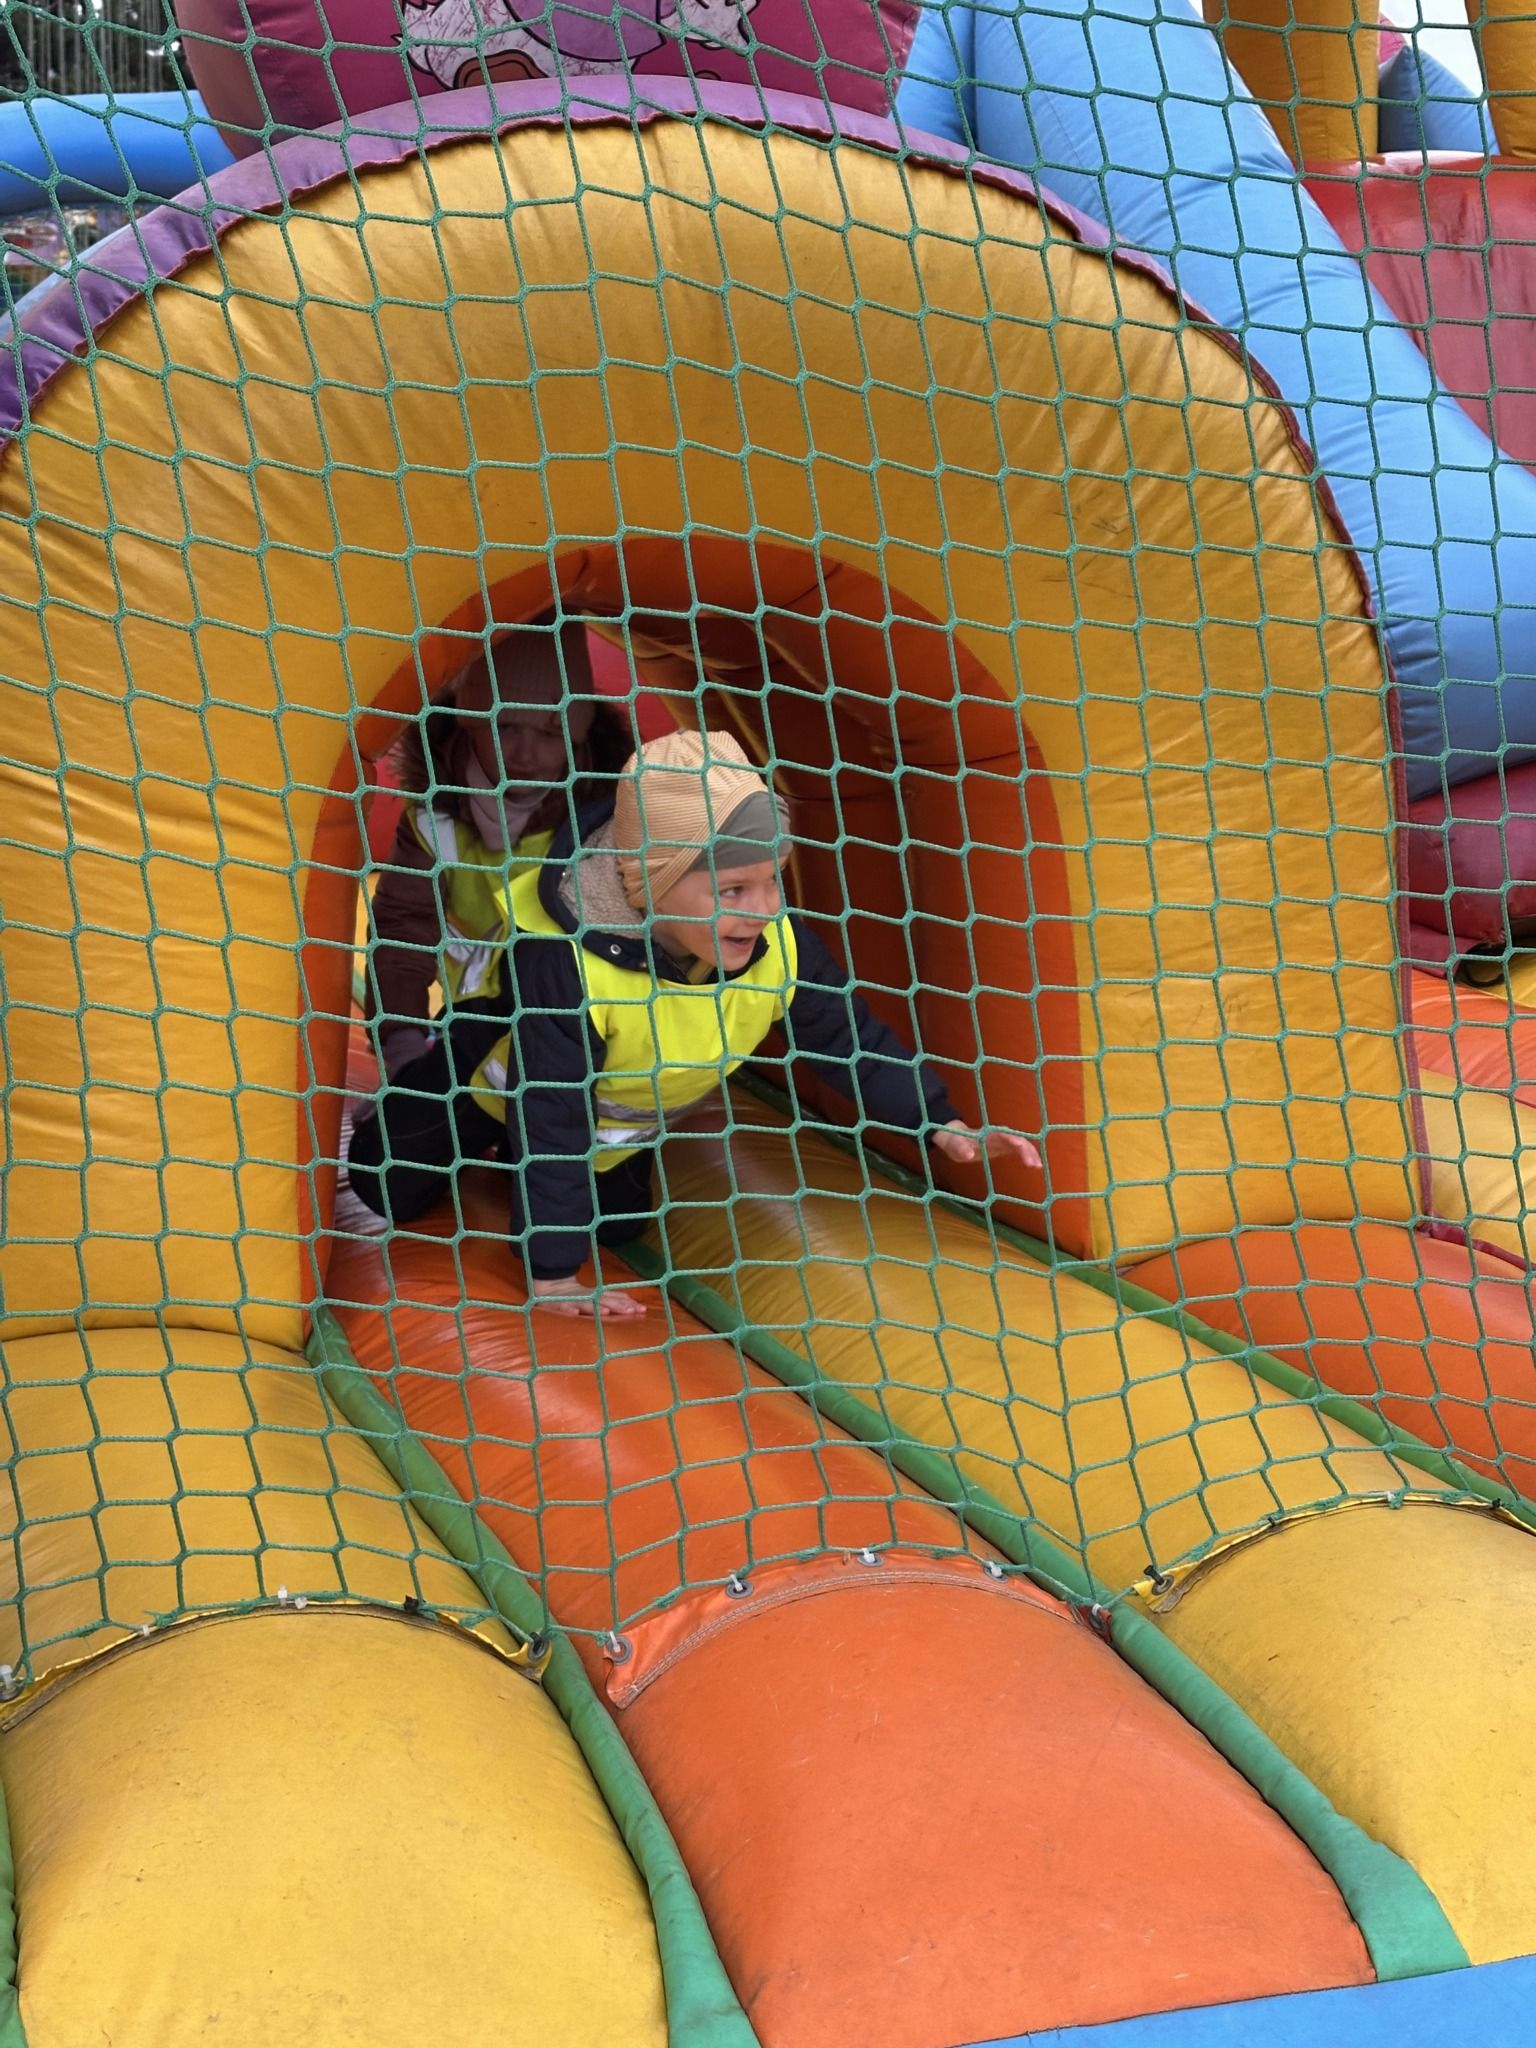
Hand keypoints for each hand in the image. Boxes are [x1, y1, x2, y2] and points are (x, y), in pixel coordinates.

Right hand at [528, 1277, 648, 1319]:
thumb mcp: (596, 1298)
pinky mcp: (557, 1304)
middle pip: (605, 1300)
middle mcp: (588, 1297)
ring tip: (607, 1313)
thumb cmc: (577, 1297)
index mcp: (598, 1296)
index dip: (628, 1303)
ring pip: (586, 1303)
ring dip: (596, 1307)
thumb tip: (637, 1306)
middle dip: (618, 1306)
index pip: (616, 1298)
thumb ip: (614, 1301)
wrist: (550, 1287)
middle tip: (631, 1311)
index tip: (642, 1310)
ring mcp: (573, 1300)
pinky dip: (569, 1309)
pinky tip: (574, 1313)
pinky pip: (563, 1306)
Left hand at [931, 1120, 1041, 1170]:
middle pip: (1015, 1138)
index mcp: (986, 1134)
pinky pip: (1020, 1149)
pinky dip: (1029, 1156)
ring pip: (1021, 1144)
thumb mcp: (954, 1146)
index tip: (1019, 1146)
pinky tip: (1036, 1166)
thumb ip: (960, 1149)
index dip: (1010, 1139)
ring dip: (1030, 1153)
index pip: (1001, 1134)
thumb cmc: (954, 1142)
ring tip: (1037, 1166)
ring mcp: (1003, 1140)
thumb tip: (967, 1155)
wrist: (957, 1138)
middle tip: (1033, 1164)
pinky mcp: (1005, 1146)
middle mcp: (998, 1135)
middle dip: (1025, 1149)